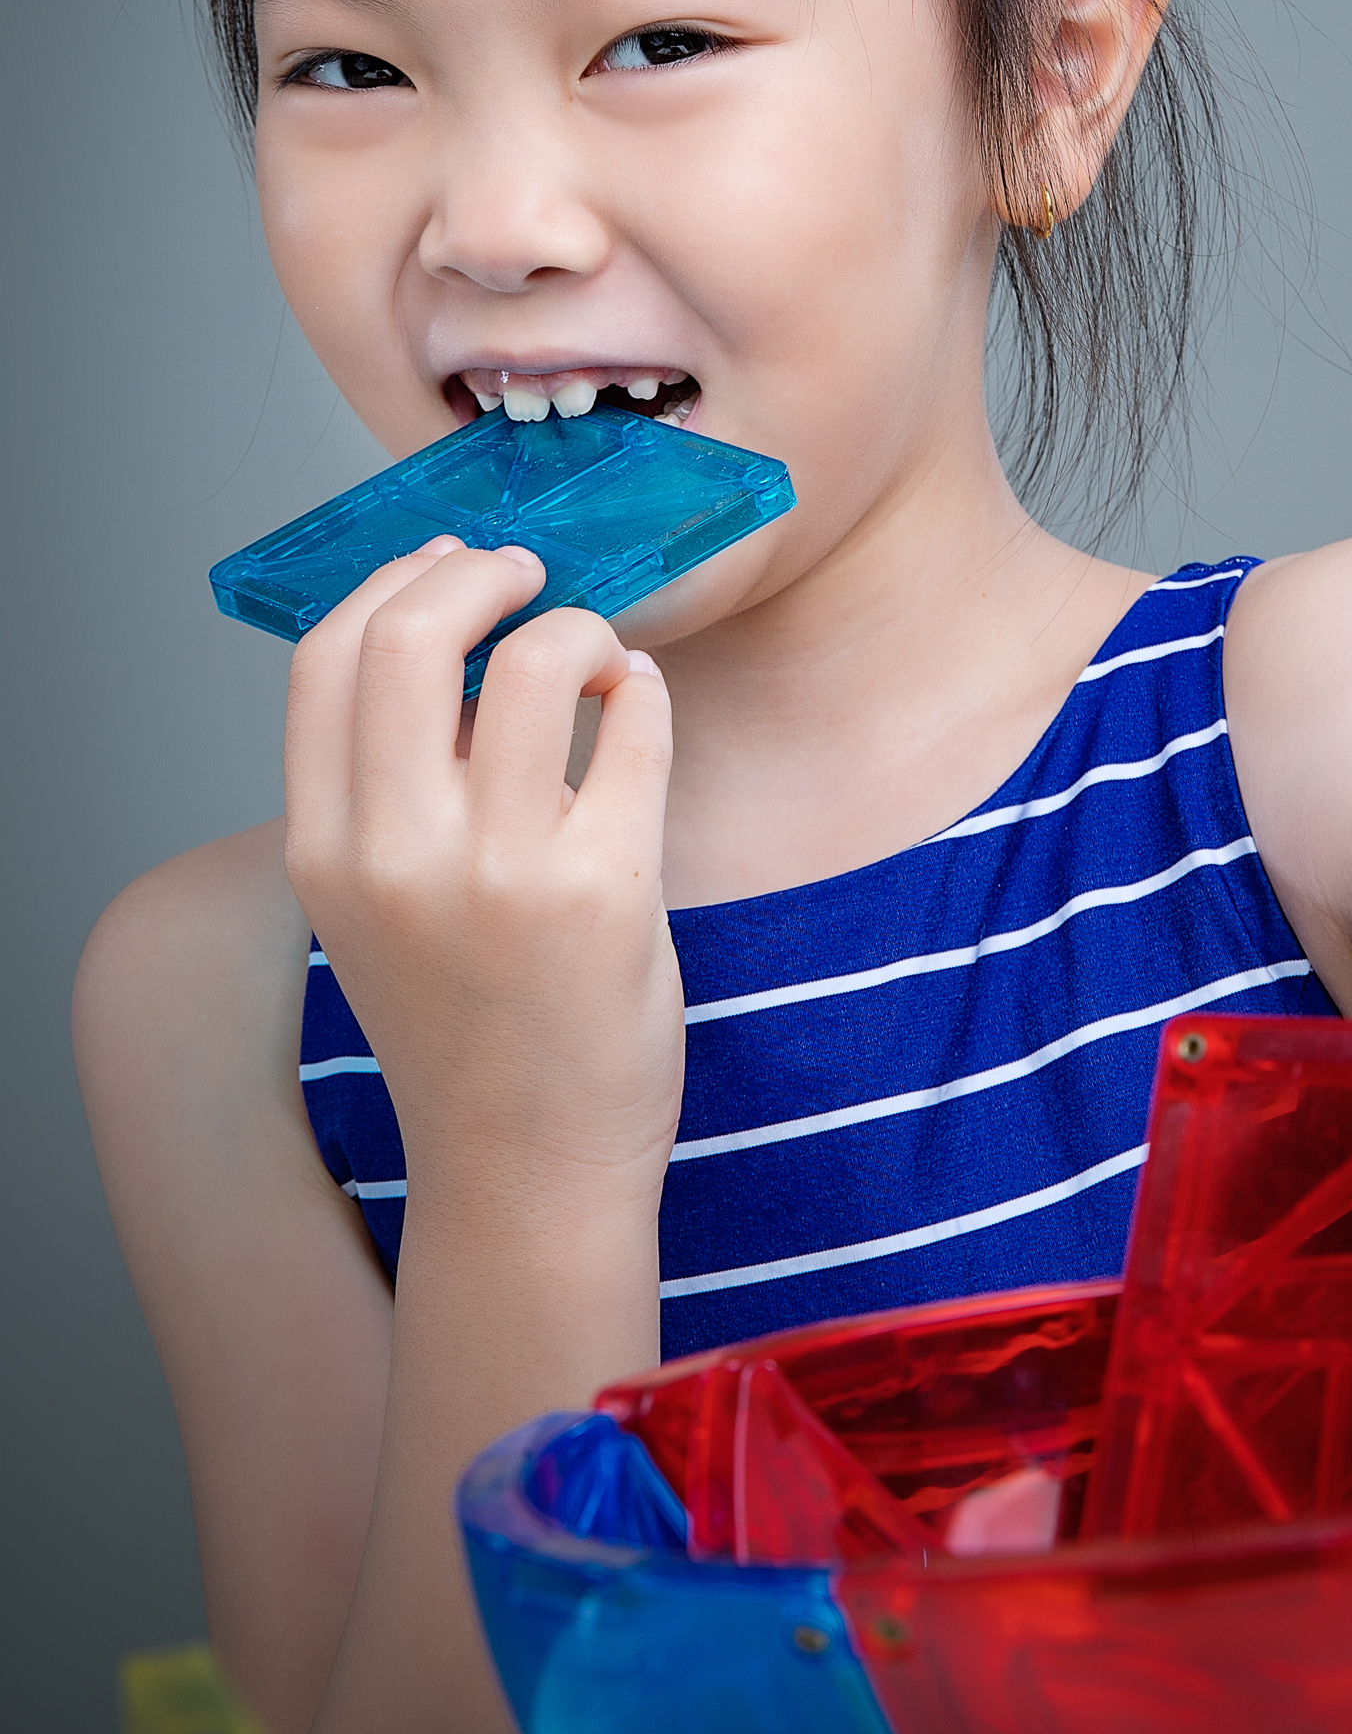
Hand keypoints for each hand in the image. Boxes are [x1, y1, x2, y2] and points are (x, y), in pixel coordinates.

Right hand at [283, 537, 682, 1223]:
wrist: (527, 1169)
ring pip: (537, 657)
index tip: (448, 565)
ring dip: (581, 627)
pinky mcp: (606, 889)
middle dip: (482, 571)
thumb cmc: (467, 1023)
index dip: (393, 582)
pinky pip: (634, 723)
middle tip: (530, 575)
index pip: (326, 658)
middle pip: (412, 631)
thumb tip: (453, 635)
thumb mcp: (377, 905)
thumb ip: (392, 784)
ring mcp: (502, 872)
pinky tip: (639, 710)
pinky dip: (643, 691)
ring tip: (598, 659)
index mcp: (325, 852)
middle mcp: (398, 855)